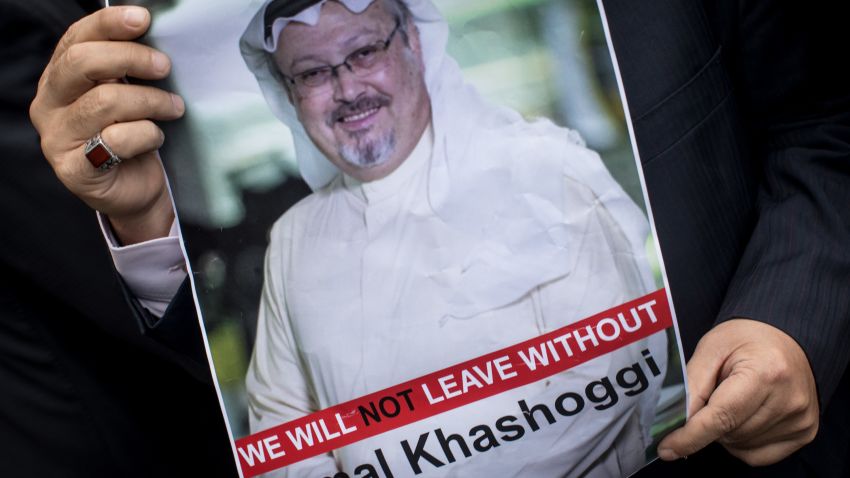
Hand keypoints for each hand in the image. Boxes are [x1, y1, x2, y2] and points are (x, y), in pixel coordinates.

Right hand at [29, 6, 183, 243]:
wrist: (137, 190)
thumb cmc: (134, 135)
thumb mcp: (128, 94)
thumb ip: (127, 69)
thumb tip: (152, 33)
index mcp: (58, 79)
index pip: (75, 40)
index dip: (107, 24)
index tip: (143, 19)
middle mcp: (48, 105)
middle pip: (82, 64)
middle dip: (131, 58)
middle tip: (164, 66)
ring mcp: (57, 139)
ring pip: (104, 102)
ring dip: (150, 100)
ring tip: (173, 107)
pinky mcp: (74, 170)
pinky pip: (116, 140)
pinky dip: (146, 134)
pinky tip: (157, 138)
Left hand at [658, 319, 818, 465]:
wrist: (784, 339)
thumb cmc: (745, 340)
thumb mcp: (710, 350)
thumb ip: (692, 387)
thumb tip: (676, 424)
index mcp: (766, 372)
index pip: (722, 416)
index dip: (690, 436)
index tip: (667, 448)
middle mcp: (790, 400)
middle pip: (729, 433)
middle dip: (707, 422)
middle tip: (711, 395)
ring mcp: (801, 420)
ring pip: (740, 446)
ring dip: (724, 431)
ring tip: (731, 399)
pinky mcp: (805, 432)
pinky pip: (757, 455)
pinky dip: (740, 442)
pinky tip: (742, 417)